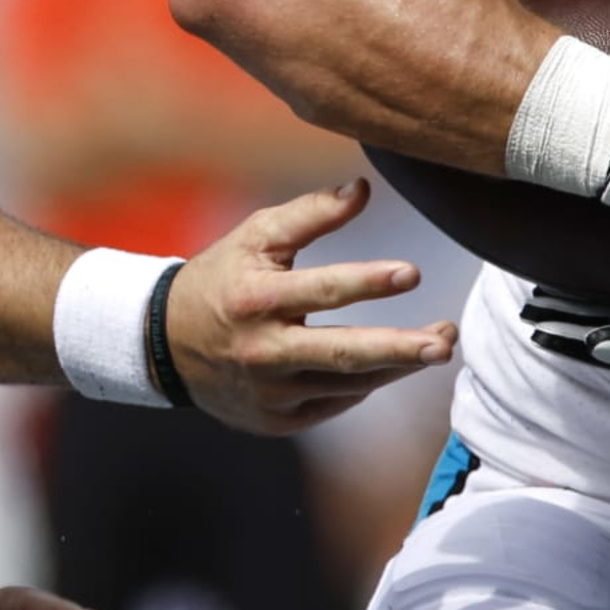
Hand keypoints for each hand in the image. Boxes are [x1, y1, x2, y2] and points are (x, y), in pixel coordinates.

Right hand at [166, 177, 458, 434]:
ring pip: (347, 384)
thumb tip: (364, 189)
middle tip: (445, 343)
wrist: (164, 345)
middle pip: (342, 355)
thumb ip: (312, 212)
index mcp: (258, 300)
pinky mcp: (275, 421)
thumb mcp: (257, 235)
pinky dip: (367, 383)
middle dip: (398, 350)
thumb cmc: (224, 276)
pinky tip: (396, 362)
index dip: (369, 282)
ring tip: (441, 343)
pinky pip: (334, 403)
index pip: (323, 292)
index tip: (414, 273)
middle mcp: (263, 353)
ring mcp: (270, 394)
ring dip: (399, 366)